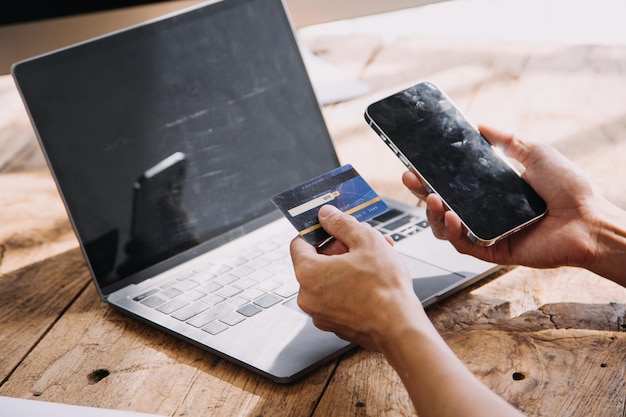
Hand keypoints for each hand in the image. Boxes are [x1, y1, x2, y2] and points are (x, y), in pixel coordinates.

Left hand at [289, 205, 424, 350]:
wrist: (400, 327)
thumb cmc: (384, 288)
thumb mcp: (366, 241)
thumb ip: (341, 223)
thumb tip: (326, 215)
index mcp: (308, 273)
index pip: (299, 243)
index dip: (317, 231)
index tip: (332, 227)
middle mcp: (307, 296)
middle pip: (316, 262)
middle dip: (340, 248)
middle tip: (362, 242)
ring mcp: (320, 313)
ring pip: (330, 280)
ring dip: (349, 267)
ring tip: (375, 260)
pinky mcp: (335, 325)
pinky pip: (337, 298)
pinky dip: (350, 287)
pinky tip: (373, 281)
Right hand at [402, 124, 598, 269]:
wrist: (589, 219)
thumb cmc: (569, 189)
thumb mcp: (535, 153)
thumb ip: (507, 140)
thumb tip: (481, 126)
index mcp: (490, 192)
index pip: (452, 184)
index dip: (431, 176)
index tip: (416, 164)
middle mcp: (484, 212)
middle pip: (442, 206)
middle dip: (422, 192)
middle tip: (412, 178)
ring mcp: (486, 233)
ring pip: (446, 228)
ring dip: (433, 214)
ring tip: (434, 200)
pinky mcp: (492, 251)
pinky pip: (463, 245)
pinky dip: (452, 232)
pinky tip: (451, 217)